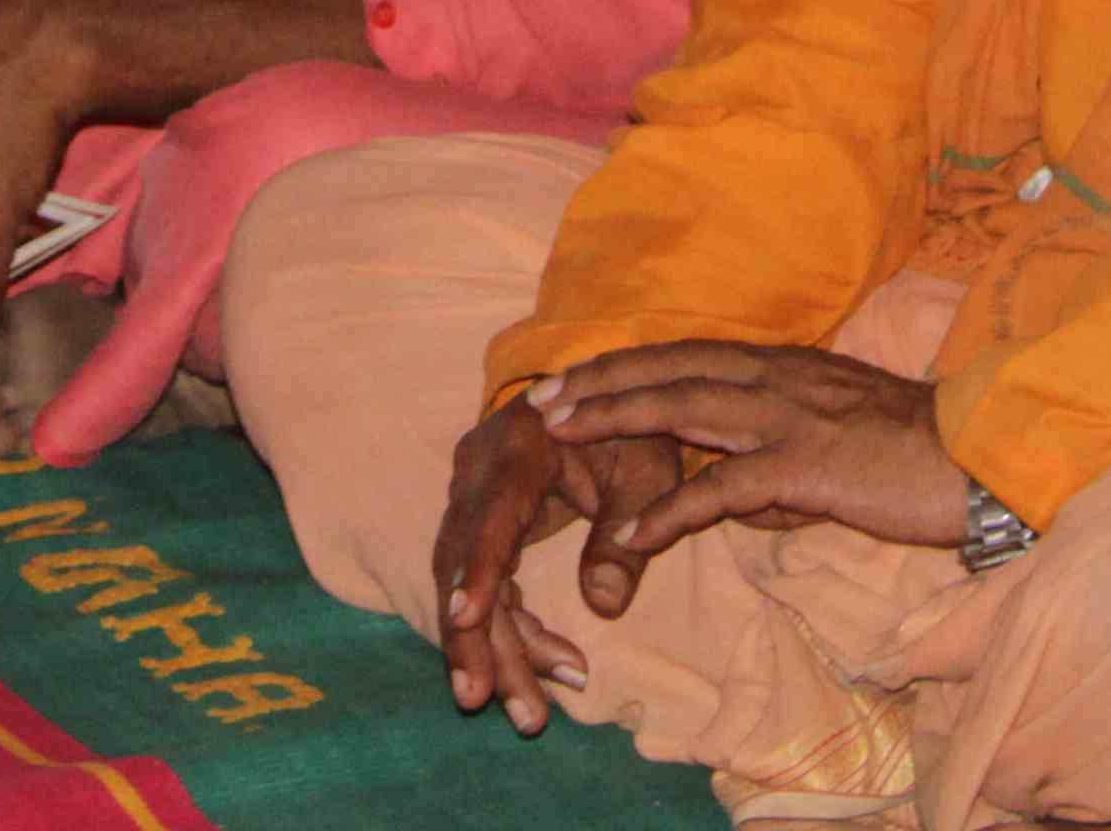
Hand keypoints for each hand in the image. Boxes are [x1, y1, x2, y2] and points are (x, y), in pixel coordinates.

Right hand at [427, 396, 681, 731]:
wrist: (602, 397)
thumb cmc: (630, 424)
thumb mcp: (648, 464)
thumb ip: (631, 521)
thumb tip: (606, 605)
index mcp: (518, 446)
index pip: (489, 514)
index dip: (477, 569)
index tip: (467, 618)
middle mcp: (477, 473)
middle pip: (462, 563)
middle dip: (481, 640)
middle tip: (503, 705)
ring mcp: (471, 500)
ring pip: (464, 586)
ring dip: (494, 650)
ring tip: (530, 713)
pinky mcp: (480, 529)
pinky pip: (484, 589)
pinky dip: (514, 632)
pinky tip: (552, 666)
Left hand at [536, 340, 974, 560]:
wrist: (979, 460)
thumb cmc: (912, 457)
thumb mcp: (836, 444)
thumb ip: (782, 462)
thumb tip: (744, 496)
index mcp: (784, 368)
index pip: (688, 355)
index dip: (628, 363)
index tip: (575, 374)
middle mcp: (777, 378)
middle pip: (671, 368)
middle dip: (602, 380)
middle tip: (544, 397)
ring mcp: (789, 417)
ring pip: (683, 407)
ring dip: (616, 419)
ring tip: (562, 437)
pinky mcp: (807, 465)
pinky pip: (725, 487)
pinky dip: (673, 508)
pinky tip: (632, 531)